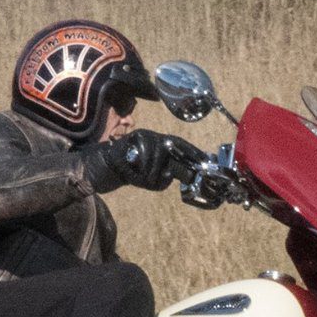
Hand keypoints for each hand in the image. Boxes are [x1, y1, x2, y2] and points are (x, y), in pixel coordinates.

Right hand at [90, 130, 205, 192]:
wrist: (112, 167)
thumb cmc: (134, 172)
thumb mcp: (152, 181)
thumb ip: (162, 181)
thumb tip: (169, 176)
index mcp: (164, 147)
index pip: (182, 146)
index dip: (193, 151)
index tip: (205, 158)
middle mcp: (157, 138)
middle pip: (174, 143)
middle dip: (178, 156)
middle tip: (176, 171)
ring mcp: (147, 135)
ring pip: (160, 149)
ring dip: (155, 168)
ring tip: (147, 178)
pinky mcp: (136, 135)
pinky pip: (146, 148)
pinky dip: (145, 162)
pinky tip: (139, 168)